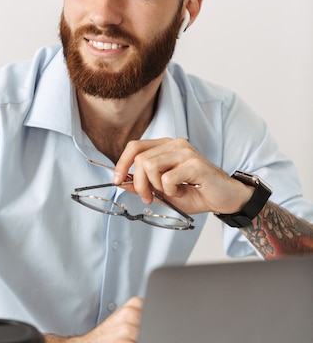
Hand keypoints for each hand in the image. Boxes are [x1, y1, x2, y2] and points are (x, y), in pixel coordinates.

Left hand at [113, 138, 252, 215]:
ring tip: (171, 193)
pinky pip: (168, 178)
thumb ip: (144, 185)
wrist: (225, 198)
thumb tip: (121, 182)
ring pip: (150, 166)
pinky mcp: (194, 164)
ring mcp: (185, 152)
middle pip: (140, 159)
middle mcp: (175, 144)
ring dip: (156, 187)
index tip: (117, 181)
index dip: (122, 163)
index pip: (135, 147)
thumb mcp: (164, 192)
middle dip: (138, 184)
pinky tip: (183, 192)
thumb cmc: (197, 193)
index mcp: (166, 147)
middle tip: (149, 197)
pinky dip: (171, 191)